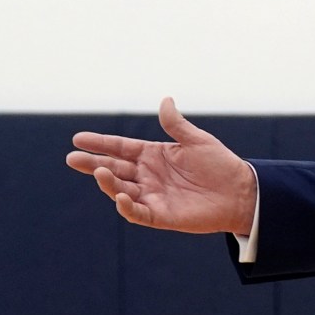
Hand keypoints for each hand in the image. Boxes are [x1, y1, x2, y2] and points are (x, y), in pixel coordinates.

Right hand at [65, 98, 257, 234]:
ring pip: (121, 189)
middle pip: (114, 168)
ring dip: (108, 182)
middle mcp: (148, 176)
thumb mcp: (197, 140)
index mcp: (153, 155)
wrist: (242, 193)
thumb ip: (176, 124)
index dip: (100, 143)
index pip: (120, 148)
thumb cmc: (221, 165)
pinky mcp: (161, 215)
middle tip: (72, 158)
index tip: (78, 138)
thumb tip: (165, 99)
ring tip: (99, 171)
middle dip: (93, 163)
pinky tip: (119, 197)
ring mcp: (153, 196)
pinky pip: (138, 213)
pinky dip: (127, 207)